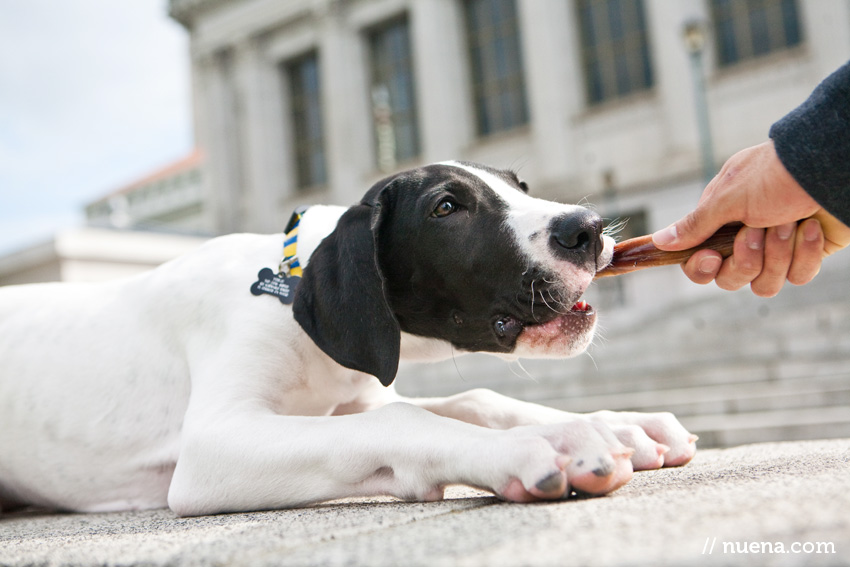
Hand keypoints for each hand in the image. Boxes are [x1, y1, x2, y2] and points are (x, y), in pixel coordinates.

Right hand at [652, 141, 849, 296]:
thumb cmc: (776, 175)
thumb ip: (694, 225)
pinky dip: (803, 254)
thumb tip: (659, 241)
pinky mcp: (807, 255)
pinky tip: (809, 227)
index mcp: (722, 222)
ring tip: (789, 222)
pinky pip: (797, 277)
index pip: (699, 263)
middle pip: (729, 279)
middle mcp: (746, 238)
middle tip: (757, 231)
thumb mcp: (728, 198)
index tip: (711, 257)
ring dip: (776, 254)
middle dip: (745, 260)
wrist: (831, 168)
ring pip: (764, 284)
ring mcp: (777, 249)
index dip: (703, 268)